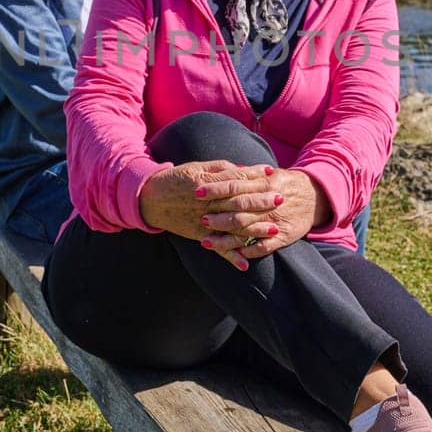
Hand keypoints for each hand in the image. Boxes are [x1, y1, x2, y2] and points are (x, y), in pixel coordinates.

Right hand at [138, 160, 271, 245]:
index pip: (236, 179)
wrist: (150, 199)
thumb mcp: (196, 167)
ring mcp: (203, 221)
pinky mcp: (199, 235)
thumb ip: (221, 169)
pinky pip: (217, 248)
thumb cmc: (176, 179)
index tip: (273, 173)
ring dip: (254, 229)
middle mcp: (207, 203)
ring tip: (274, 229)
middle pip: (239, 202)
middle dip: (261, 201)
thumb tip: (244, 170)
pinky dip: (230, 257)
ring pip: (232, 226)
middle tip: (281, 199)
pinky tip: (245, 264)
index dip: (255, 175)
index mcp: (207, 183)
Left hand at [195, 168, 330, 265]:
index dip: (215, 189)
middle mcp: (269, 203)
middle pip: (239, 210)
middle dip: (218, 216)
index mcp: (264, 184)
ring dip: (226, 238)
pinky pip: (265, 246)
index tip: (197, 191)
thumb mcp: (270, 174)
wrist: (316, 196)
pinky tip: (234, 254)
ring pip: (247, 231)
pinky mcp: (284, 236)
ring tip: (206, 242)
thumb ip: (249, 174)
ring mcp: (276, 221)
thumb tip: (225, 170)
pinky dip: (249, 250)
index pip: (235, 185)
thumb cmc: (286, 184)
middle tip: (200, 218)